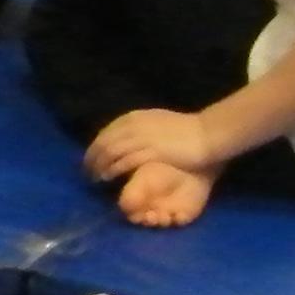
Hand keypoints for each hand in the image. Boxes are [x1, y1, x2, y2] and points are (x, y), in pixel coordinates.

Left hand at [84, 106, 214, 182]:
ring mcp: (142, 138)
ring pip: (110, 153)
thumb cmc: (186, 130)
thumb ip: (140, 127)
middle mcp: (134, 126)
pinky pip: (123, 161)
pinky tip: (107, 177)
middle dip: (91, 158)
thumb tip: (125, 137)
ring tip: (95, 177)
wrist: (207, 133)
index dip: (94, 147)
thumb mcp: (157, 122)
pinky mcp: (150, 151)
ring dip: (98, 166)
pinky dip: (112, 169)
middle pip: (103, 143)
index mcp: (135, 117)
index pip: (105, 133)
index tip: (90, 159)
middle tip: (87, 172)